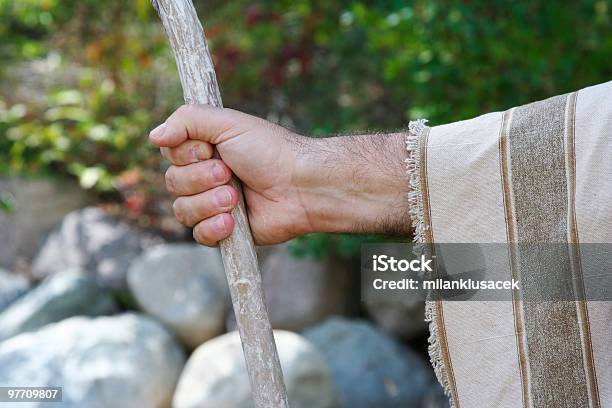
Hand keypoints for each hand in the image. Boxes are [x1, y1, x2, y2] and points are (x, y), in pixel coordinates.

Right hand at [149, 104, 410, 245]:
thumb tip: (153, 136)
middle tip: (231, 174)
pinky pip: (198, 236)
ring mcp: (214, 205)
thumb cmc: (270, 151)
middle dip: (201, 179)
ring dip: (209, 203)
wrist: (301, 185)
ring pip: (182, 211)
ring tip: (237, 198)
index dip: (186, 155)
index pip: (169, 154)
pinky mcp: (225, 232)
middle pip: (172, 183)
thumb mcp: (228, 123)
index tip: (210, 150)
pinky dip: (213, 228)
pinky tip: (233, 222)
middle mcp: (206, 177)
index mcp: (205, 150)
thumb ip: (187, 119)